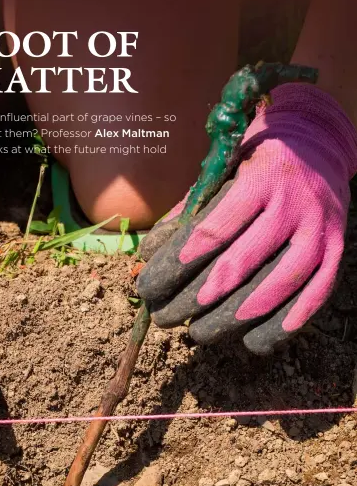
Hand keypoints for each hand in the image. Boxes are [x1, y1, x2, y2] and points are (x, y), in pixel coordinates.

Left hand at [137, 84, 356, 353]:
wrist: (320, 142)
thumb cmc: (255, 161)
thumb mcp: (221, 170)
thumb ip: (188, 209)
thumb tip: (148, 252)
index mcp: (259, 179)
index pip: (216, 228)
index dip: (181, 262)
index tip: (152, 285)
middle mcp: (293, 204)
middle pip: (241, 262)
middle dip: (197, 297)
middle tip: (166, 317)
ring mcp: (319, 229)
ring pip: (278, 283)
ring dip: (235, 317)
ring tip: (199, 333)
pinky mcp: (337, 249)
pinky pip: (315, 293)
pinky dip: (286, 322)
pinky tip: (255, 342)